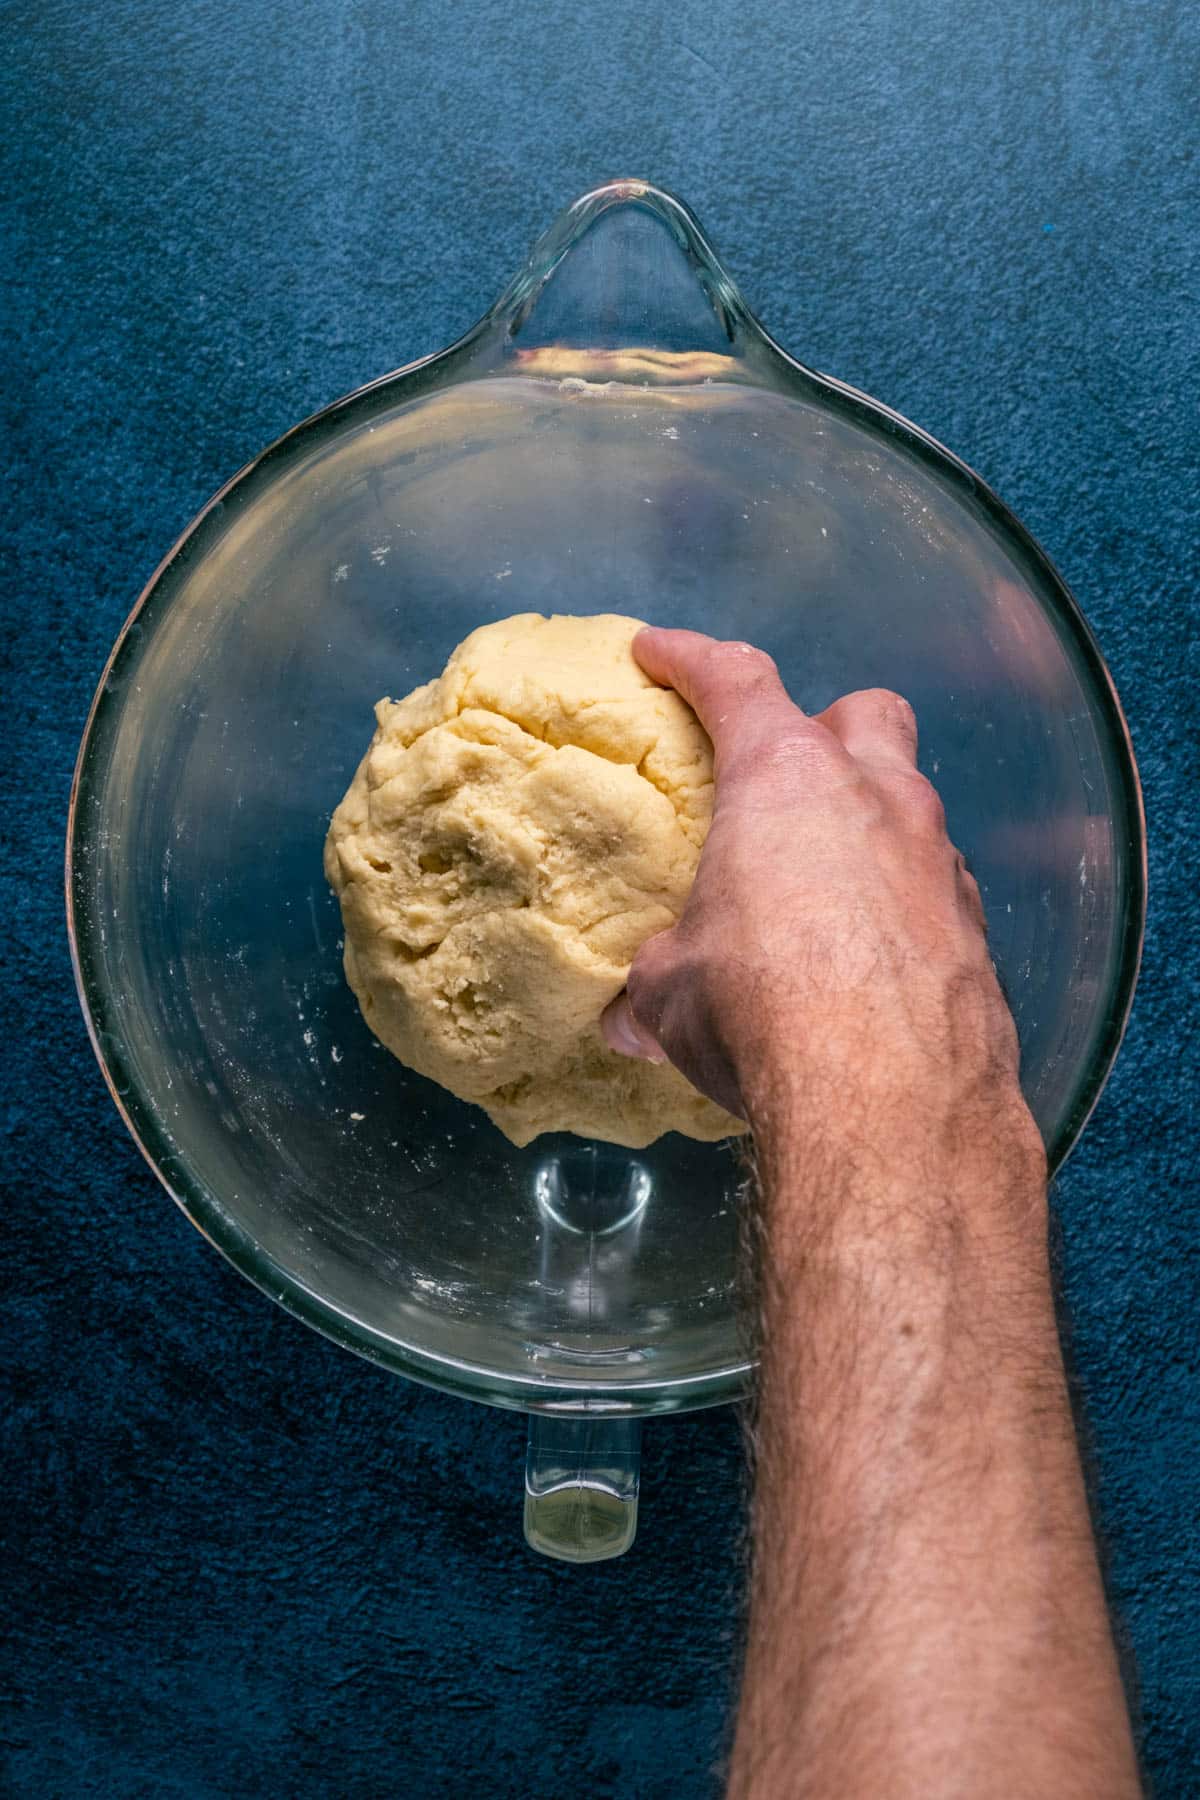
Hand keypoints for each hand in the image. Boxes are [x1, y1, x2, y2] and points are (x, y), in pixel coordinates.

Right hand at [602, 628, 1043, 1193]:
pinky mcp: (976, 928)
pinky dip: (901, 903)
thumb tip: (628, 1018)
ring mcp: (937, 858)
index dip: (691, 658)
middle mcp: (874, 797)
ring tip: (826, 887)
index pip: (735, 680)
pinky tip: (873, 957)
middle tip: (785, 774)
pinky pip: (934, 887)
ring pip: (910, 802)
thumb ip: (654, 982)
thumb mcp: (673, 995)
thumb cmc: (759, 1010)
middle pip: (862, 713)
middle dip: (826, 727)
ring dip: (869, 825)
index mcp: (784, 780)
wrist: (889, 1100)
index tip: (658, 650)